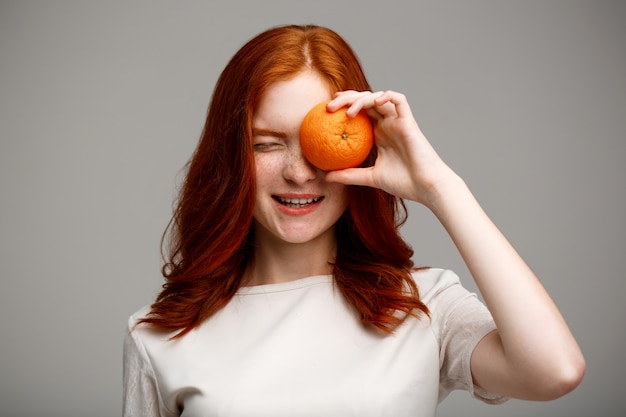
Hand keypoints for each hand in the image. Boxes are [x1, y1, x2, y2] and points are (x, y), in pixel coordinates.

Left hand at [325, 90, 458, 205]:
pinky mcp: (409, 122)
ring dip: (361, 99)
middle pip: (366, 101)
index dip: (344, 105)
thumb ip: (349, 175)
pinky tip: (373, 103)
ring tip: (348, 112)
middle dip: (347, 98)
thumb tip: (326, 177)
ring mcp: (399, 121)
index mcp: (380, 134)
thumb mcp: (370, 178)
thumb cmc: (404, 183)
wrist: (426, 187)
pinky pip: (399, 100)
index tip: (327, 109)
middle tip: (329, 106)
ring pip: (379, 98)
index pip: (360, 112)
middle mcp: (388, 124)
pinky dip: (386, 96)